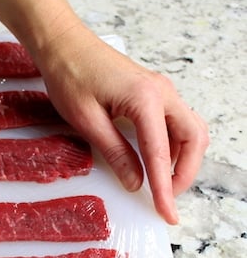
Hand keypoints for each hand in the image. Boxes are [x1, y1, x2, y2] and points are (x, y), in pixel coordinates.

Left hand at [36, 25, 208, 223]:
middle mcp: (163, 93)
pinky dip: (173, 146)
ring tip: (162, 185)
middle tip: (166, 199)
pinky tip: (156, 162)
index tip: (167, 213)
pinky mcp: (152, 93)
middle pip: (194, 139)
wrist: (63, 44)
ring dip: (182, 160)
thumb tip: (135, 182)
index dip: (164, 188)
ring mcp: (161, 91)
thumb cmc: (70, 77)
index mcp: (146, 100)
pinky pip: (175, 123)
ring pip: (189, 131)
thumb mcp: (87, 122)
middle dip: (185, 174)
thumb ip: (115, 153)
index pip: (162, 154)